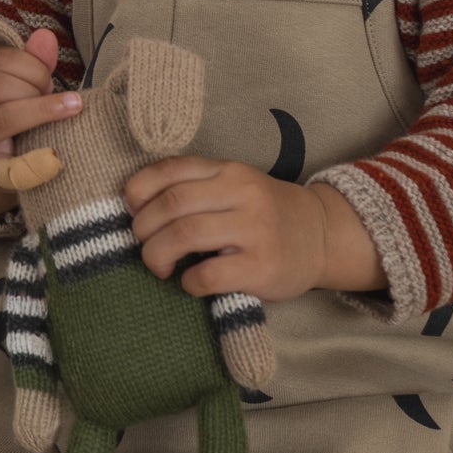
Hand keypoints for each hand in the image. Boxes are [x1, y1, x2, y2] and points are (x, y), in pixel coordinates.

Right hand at [0, 28, 81, 219]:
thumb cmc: (3, 115)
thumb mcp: (13, 84)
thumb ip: (31, 61)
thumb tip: (47, 36)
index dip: (31, 64)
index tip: (47, 79)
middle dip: (33, 86)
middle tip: (55, 97)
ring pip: (1, 118)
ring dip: (39, 110)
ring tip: (60, 111)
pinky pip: (8, 166)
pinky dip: (35, 164)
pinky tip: (56, 158)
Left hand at [124, 158, 367, 301]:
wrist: (321, 236)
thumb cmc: (263, 214)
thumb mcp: (234, 186)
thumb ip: (195, 187)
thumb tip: (136, 205)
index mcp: (228, 170)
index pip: (170, 169)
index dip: (139, 189)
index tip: (131, 209)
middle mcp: (242, 193)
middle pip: (171, 204)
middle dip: (143, 227)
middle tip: (143, 244)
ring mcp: (255, 229)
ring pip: (185, 235)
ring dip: (158, 254)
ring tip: (159, 266)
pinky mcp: (262, 266)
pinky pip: (209, 274)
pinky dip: (188, 282)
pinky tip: (191, 283)